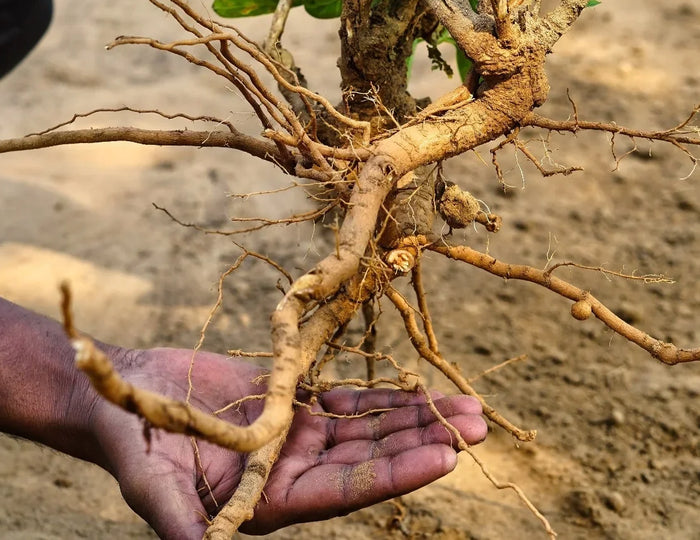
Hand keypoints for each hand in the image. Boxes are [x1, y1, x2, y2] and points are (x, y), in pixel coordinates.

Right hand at [88, 347, 486, 538]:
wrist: (125, 398)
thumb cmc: (132, 443)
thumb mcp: (151, 485)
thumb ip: (180, 519)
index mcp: (269, 502)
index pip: (346, 490)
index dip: (395, 473)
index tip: (446, 455)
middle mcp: (292, 471)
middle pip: (371, 457)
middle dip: (424, 441)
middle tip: (478, 424)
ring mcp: (296, 434)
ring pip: (368, 427)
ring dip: (414, 415)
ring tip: (466, 406)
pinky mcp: (292, 400)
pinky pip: (346, 399)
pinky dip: (381, 396)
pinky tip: (416, 388)